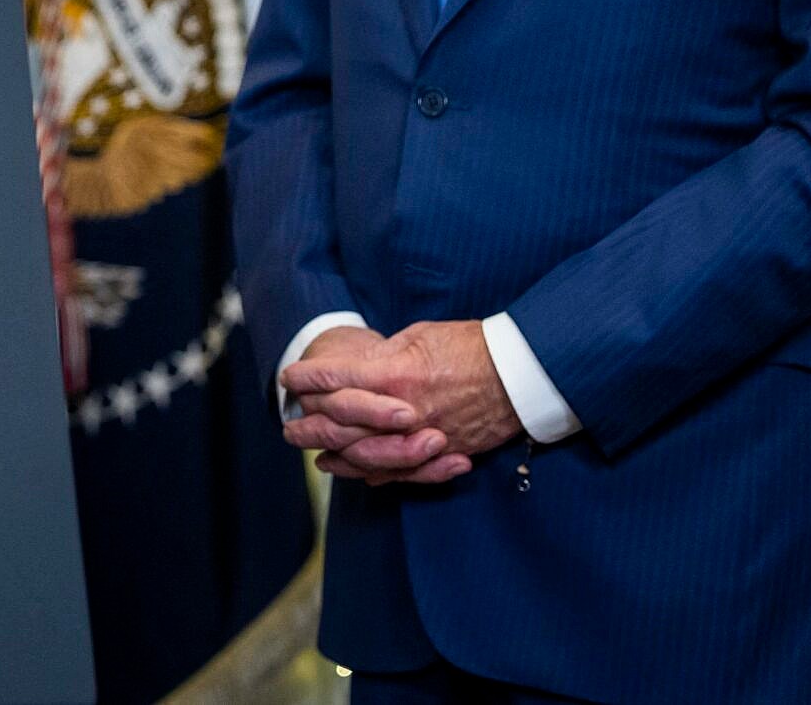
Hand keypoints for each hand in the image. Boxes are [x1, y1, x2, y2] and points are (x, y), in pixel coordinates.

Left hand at [283, 319, 518, 482]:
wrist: (523, 372)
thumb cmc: (470, 345)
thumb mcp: (419, 337)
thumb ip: (384, 357)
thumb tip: (359, 368)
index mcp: (394, 375)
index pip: (335, 380)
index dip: (307, 379)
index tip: (289, 378)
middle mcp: (403, 412)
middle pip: (341, 426)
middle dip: (309, 425)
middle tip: (288, 425)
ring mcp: (422, 438)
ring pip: (365, 455)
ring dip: (334, 455)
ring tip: (312, 453)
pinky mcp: (442, 454)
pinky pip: (400, 472)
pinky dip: (372, 473)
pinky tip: (354, 471)